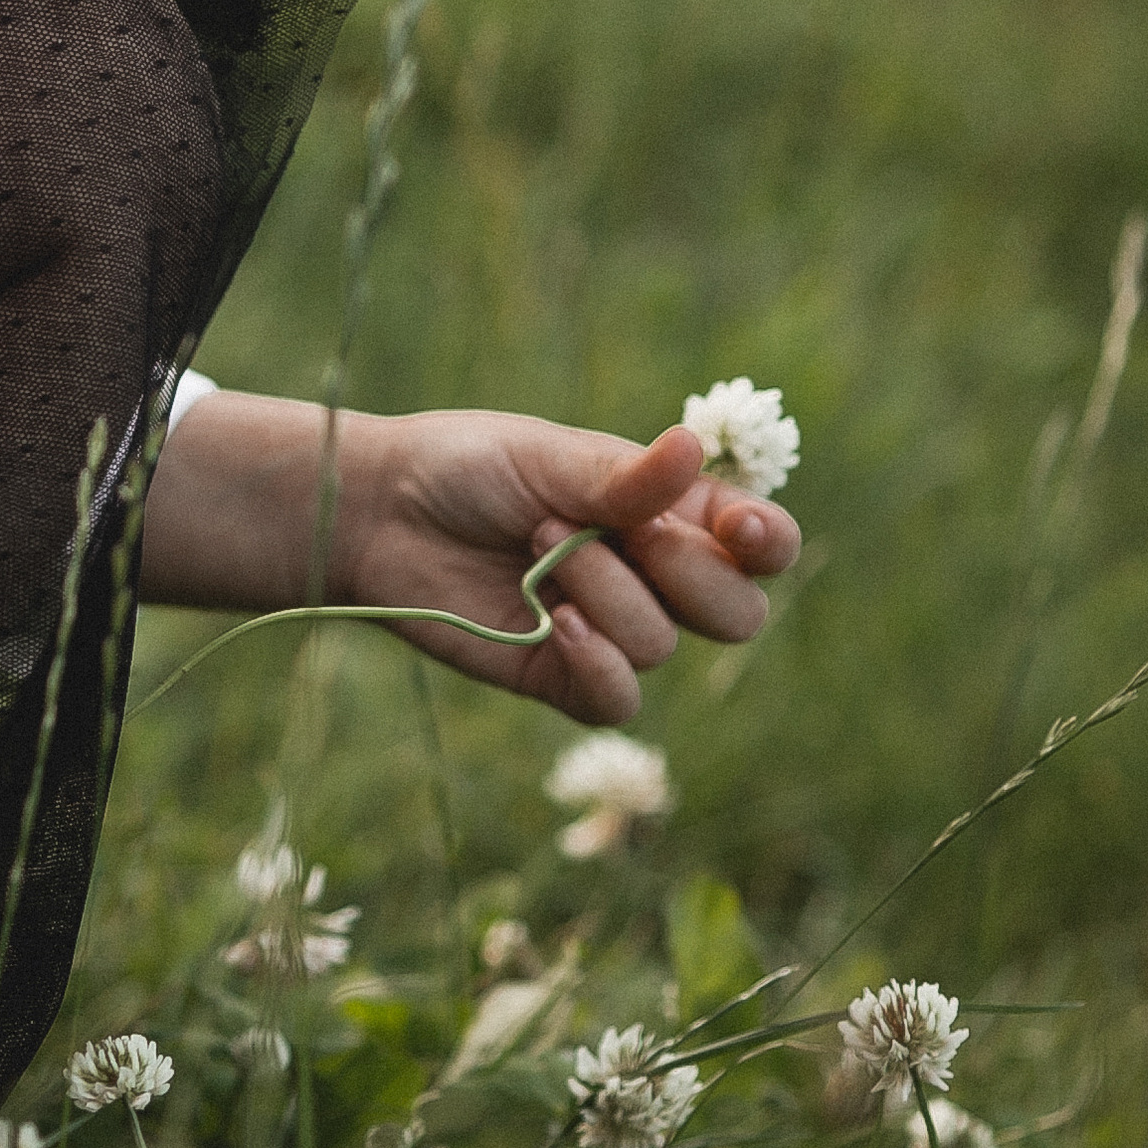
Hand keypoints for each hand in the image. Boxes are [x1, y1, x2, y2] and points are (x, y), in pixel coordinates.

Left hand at [328, 409, 798, 723]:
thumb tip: (694, 447)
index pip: (760, 543)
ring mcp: (609, 629)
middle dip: (690, 575)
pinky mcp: (560, 675)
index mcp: (668, 510)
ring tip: (539, 545)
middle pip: (736, 613)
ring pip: (661, 645)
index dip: (768, 543)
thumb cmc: (467, 466)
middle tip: (628, 532)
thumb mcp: (548, 457)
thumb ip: (625, 476)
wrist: (379, 512)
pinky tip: (553, 624)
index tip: (738, 528)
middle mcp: (651, 575)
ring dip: (606, 592)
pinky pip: (617, 700)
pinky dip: (597, 665)